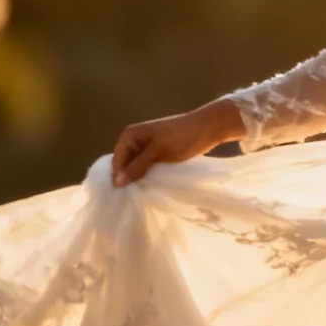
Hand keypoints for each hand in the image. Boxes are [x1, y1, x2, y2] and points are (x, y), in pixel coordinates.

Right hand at [111, 100, 242, 187]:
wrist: (209, 128)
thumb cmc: (182, 136)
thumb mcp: (158, 152)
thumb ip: (138, 166)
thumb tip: (117, 182)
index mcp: (130, 135)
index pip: (117, 160)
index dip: (118, 176)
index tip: (122, 193)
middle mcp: (135, 140)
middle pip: (125, 164)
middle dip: (128, 178)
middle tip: (131, 196)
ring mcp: (147, 147)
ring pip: (137, 167)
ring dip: (139, 178)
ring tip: (141, 194)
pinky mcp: (159, 154)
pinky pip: (148, 167)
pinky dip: (149, 175)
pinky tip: (151, 187)